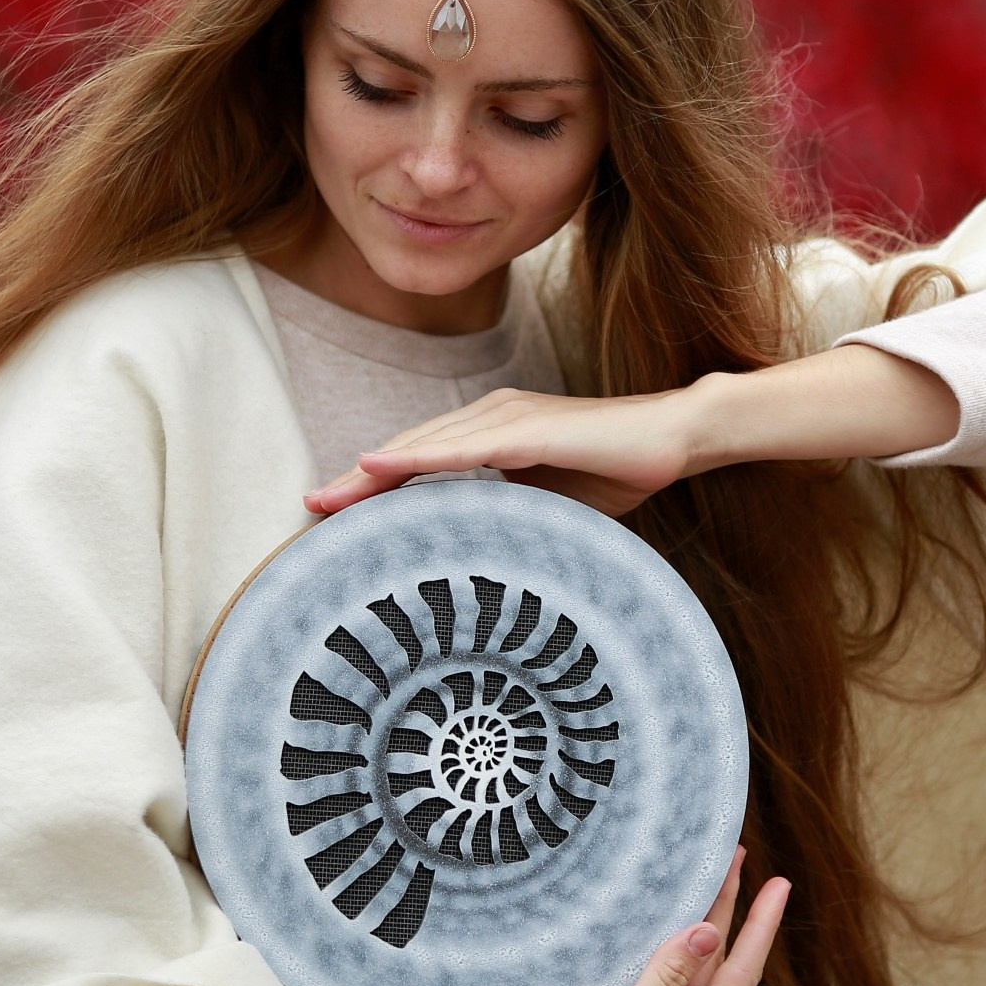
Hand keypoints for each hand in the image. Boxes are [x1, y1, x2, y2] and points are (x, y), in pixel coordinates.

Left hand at [300, 345, 959, 517]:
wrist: (678, 438)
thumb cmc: (618, 471)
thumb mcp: (552, 508)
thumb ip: (512, 523)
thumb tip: (480, 568)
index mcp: (492, 437)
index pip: (419, 465)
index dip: (370, 490)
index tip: (327, 520)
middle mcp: (492, 418)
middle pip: (408, 451)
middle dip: (354, 482)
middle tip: (307, 514)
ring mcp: (511, 417)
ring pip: (427, 446)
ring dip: (374, 470)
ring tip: (330, 497)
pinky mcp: (535, 426)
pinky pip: (469, 445)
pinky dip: (424, 457)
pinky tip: (385, 467)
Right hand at [561, 848, 789, 985]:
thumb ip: (667, 978)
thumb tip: (706, 933)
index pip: (741, 974)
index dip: (761, 926)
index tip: (781, 884)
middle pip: (722, 961)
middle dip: (734, 909)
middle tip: (737, 855)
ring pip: (698, 960)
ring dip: (707, 916)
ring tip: (715, 870)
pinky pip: (671, 969)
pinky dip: (678, 935)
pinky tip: (678, 910)